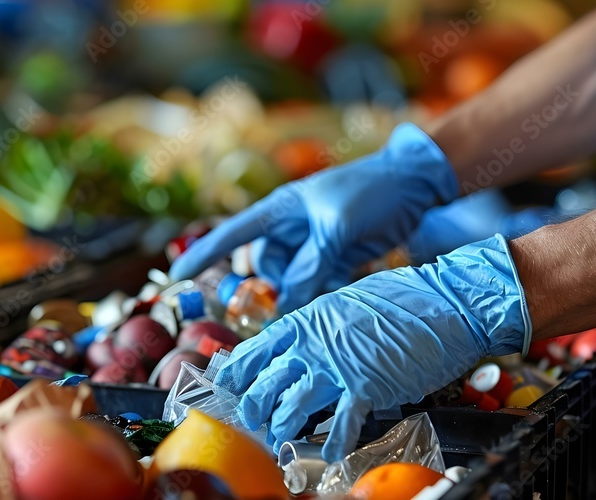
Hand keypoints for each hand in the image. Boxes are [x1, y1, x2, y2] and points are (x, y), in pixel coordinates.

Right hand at [168, 123, 458, 311]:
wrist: (418, 184)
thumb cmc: (372, 190)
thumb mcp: (338, 228)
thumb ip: (310, 265)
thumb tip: (287, 303)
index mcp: (281, 210)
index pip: (233, 234)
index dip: (203, 255)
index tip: (177, 277)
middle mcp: (291, 228)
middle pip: (264, 267)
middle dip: (275, 284)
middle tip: (297, 295)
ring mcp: (313, 244)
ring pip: (291, 280)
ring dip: (303, 290)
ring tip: (331, 281)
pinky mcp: (335, 257)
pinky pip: (316, 283)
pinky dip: (324, 290)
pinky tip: (343, 285)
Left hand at [212, 235, 531, 461]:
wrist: (447, 302)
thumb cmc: (404, 299)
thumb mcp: (348, 302)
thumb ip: (322, 325)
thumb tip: (306, 341)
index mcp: (307, 320)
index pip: (257, 349)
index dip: (238, 372)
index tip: (228, 386)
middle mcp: (314, 344)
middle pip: (266, 384)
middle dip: (253, 409)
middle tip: (253, 422)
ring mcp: (337, 367)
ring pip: (292, 408)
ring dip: (283, 429)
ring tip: (281, 441)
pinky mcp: (366, 389)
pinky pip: (340, 425)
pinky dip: (333, 444)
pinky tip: (330, 454)